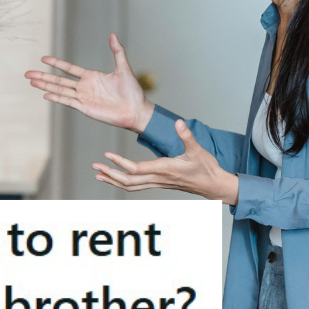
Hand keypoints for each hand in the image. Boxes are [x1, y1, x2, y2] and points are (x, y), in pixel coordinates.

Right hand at [25, 33, 153, 132]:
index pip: (69, 69)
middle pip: (58, 80)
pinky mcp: (85, 108)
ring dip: (45, 86)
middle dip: (43, 76)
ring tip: (31, 82)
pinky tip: (45, 95)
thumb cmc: (132, 91)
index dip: (56, 63)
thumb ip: (117, 51)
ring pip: (59, 90)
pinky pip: (67, 102)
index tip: (43, 58)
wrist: (136, 110)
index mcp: (91, 77)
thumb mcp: (124, 67)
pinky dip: (56, 98)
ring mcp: (83, 98)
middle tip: (27, 73)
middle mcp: (84, 87)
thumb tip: (113, 34)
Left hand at [92, 119, 238, 203]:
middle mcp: (158, 179)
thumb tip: (178, 122)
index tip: (107, 156)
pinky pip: (136, 186)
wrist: (213, 185)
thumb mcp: (197, 149)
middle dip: (110, 174)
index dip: (121, 163)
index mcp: (164, 169)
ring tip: (98, 175)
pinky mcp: (158, 183)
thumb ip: (186, 136)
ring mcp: (157, 183)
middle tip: (94, 167)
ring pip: (130, 186)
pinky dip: (123, 183)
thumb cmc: (206, 167)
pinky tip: (114, 178)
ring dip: (113, 180)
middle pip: (128, 180)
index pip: (137, 169)